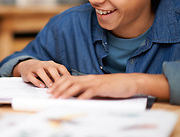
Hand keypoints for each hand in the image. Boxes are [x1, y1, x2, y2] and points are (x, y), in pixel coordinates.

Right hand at [13, 59, 69, 87]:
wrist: (26, 66)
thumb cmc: (42, 71)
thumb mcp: (50, 71)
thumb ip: (57, 76)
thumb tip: (68, 85)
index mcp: (51, 64)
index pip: (60, 67)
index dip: (66, 73)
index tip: (70, 81)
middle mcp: (43, 64)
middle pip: (51, 68)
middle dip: (56, 76)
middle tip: (61, 85)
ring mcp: (34, 68)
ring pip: (40, 71)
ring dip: (47, 79)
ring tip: (51, 87)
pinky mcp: (27, 73)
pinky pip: (32, 76)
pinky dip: (37, 82)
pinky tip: (41, 86)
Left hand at [48, 73, 169, 99]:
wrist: (129, 82)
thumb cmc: (114, 86)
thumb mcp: (98, 87)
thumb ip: (87, 90)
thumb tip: (77, 96)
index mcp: (86, 78)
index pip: (68, 79)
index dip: (57, 84)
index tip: (50, 90)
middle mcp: (88, 79)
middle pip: (69, 81)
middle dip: (57, 88)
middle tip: (50, 96)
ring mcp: (95, 83)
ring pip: (76, 86)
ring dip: (65, 93)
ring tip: (58, 99)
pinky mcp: (102, 88)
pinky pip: (89, 92)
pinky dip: (82, 97)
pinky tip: (76, 102)